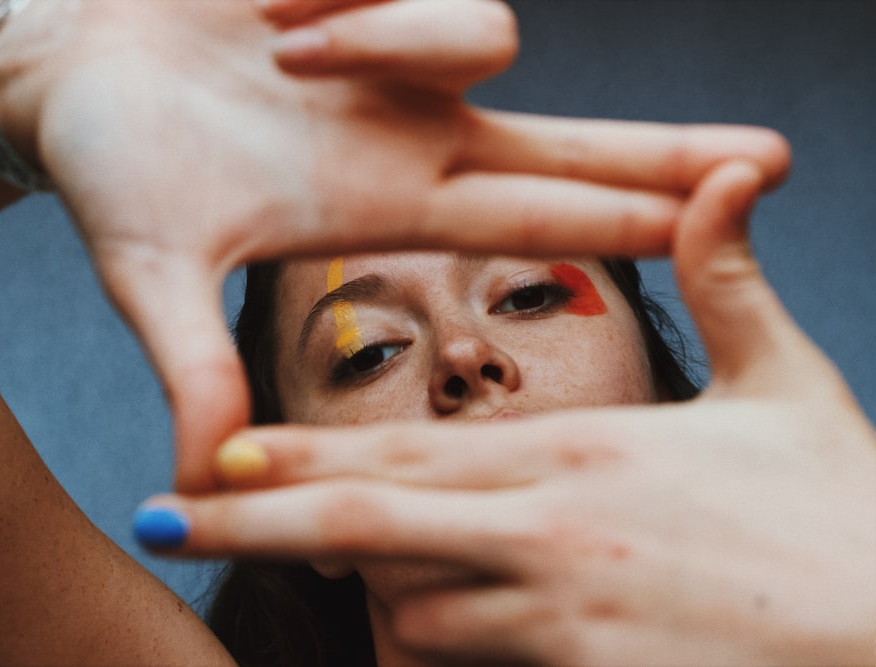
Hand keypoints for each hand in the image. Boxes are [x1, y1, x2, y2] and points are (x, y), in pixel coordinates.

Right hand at [0, 0, 788, 491]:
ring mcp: (400, 51)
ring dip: (387, 39)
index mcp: (382, 201)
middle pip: (576, 144)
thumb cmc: (109, 170)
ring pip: (486, 30)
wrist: (66, 67)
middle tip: (772, 165)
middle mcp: (414, 129)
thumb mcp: (151, 276)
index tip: (716, 232)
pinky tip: (280, 9)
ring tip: (282, 54)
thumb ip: (192, 368)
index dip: (626, 224)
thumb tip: (203, 478)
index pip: (535, 217)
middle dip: (666, 155)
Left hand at [145, 162, 875, 664]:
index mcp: (581, 447)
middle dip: (257, 522)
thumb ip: (733, 281)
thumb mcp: (792, 383)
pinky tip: (414, 643)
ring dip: (365, 596)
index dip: (301, 453)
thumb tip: (729, 178)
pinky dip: (428, 653)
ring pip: (404, 609)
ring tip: (323, 586)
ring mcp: (560, 612)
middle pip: (365, 525)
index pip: (405, 449)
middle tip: (166, 514)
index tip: (218, 449)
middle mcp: (548, 527)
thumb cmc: (846, 513)